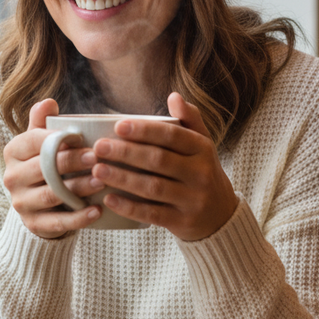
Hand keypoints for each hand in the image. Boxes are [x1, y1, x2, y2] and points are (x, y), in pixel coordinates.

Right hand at [2, 99, 104, 237]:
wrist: (38, 204)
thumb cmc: (45, 163)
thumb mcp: (41, 141)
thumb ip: (43, 122)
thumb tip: (49, 102)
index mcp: (13, 152)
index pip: (33, 141)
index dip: (58, 139)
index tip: (82, 136)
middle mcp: (12, 177)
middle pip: (43, 168)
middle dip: (71, 162)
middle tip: (97, 157)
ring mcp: (21, 203)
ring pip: (51, 195)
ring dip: (78, 188)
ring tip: (102, 181)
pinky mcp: (33, 224)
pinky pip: (57, 222)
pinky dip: (78, 218)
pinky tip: (97, 210)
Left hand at [90, 93, 238, 240]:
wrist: (221, 216)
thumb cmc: (202, 173)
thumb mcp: (202, 145)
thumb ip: (190, 119)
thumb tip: (174, 96)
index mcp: (203, 149)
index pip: (172, 136)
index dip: (145, 130)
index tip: (118, 126)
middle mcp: (201, 173)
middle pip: (159, 160)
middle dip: (126, 153)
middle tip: (99, 147)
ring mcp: (192, 199)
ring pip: (153, 187)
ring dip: (123, 178)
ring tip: (98, 171)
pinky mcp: (182, 222)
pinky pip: (152, 214)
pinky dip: (129, 207)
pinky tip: (109, 199)